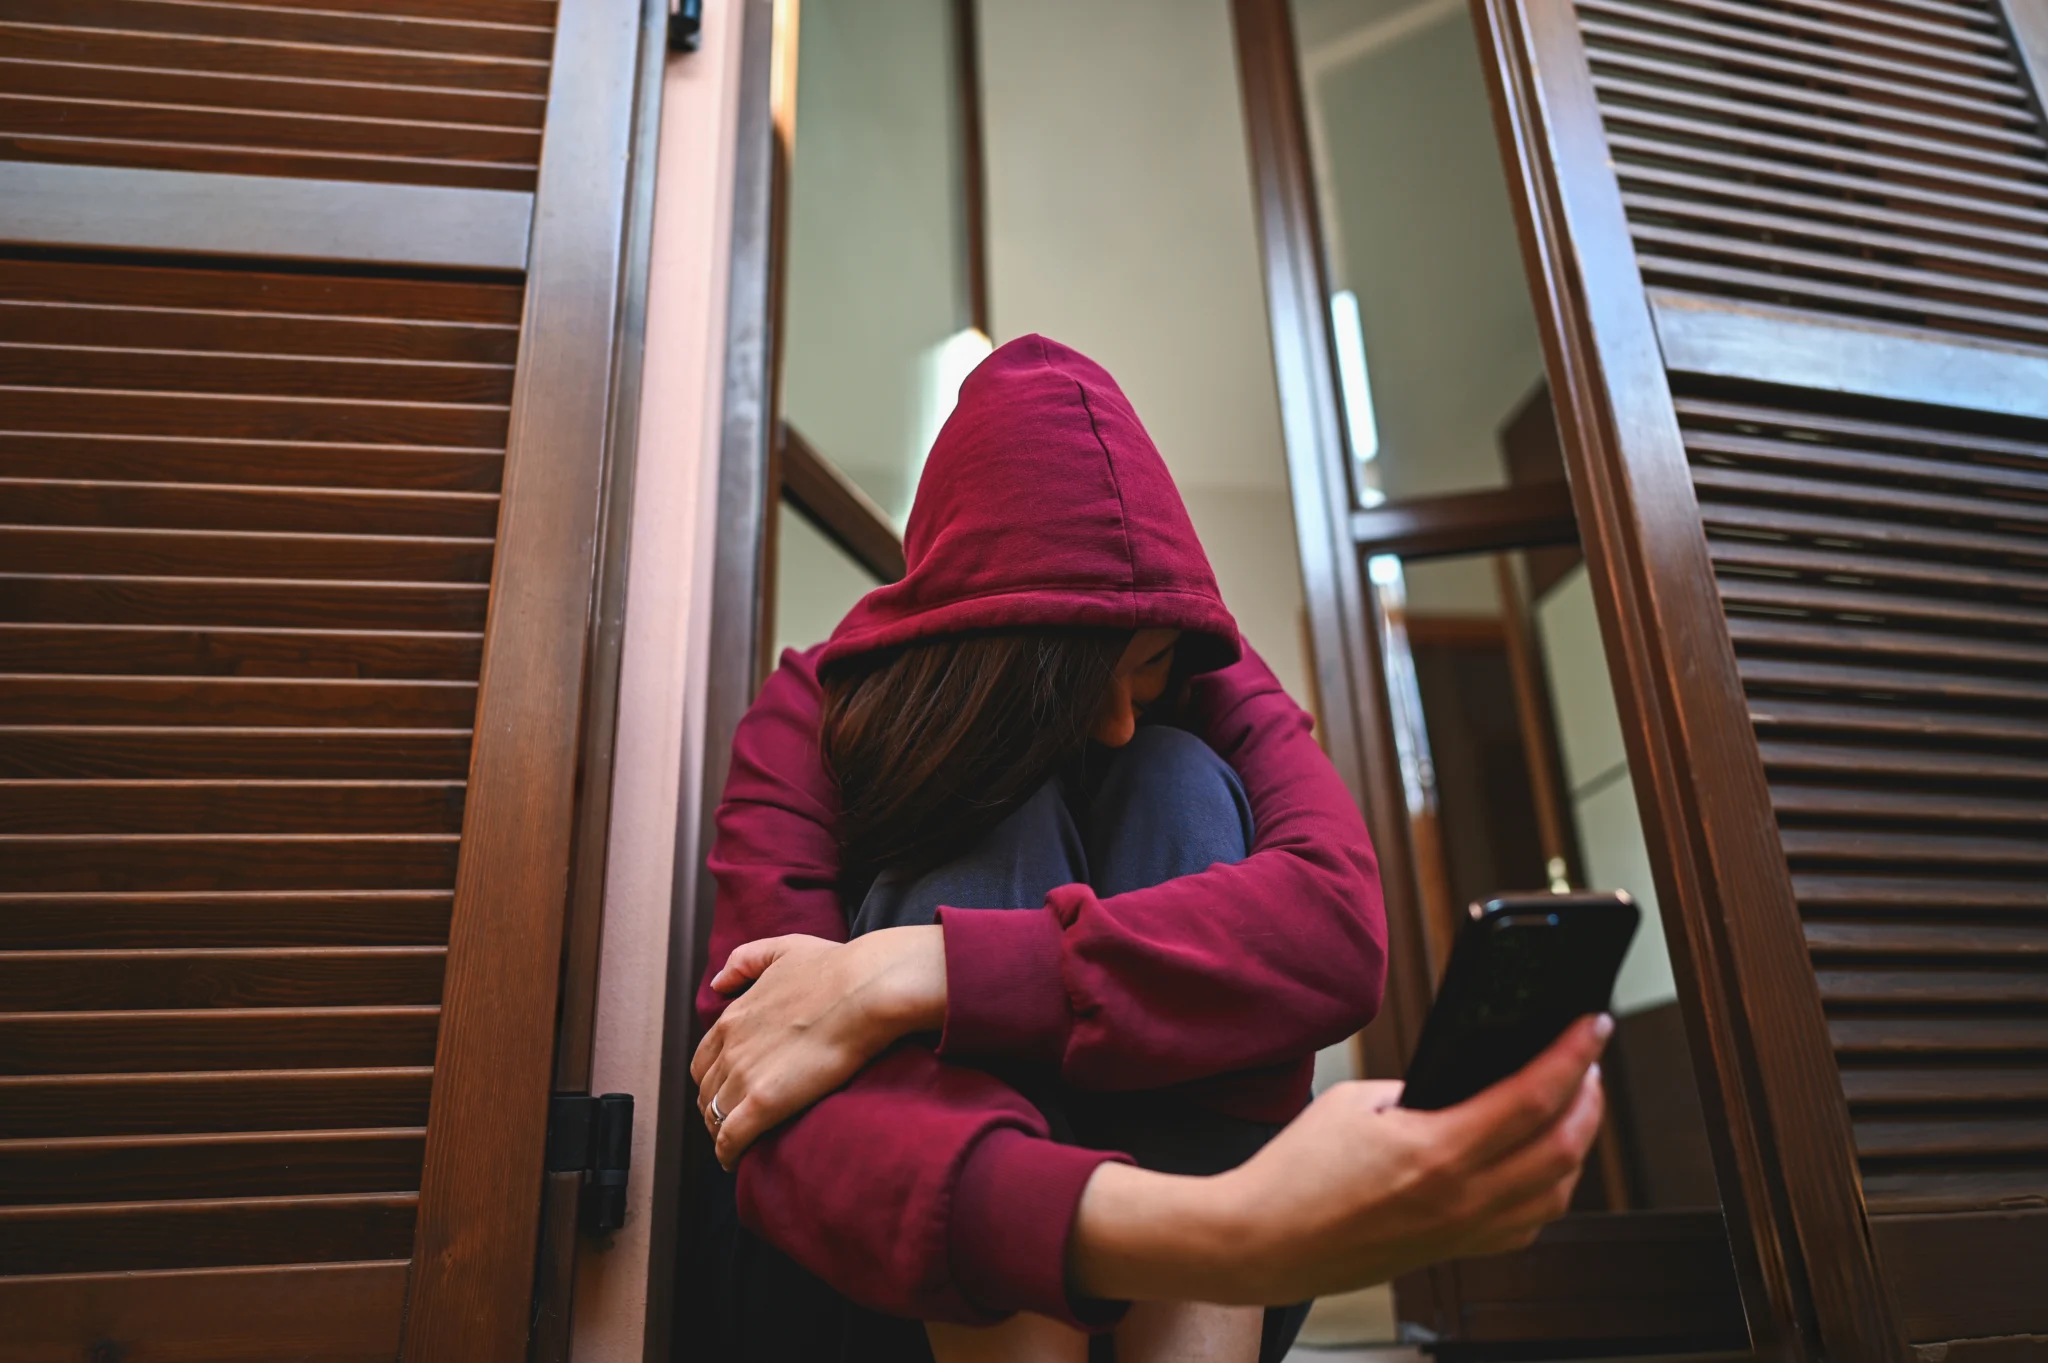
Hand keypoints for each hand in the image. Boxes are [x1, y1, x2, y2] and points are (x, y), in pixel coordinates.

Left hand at [691, 926, 947, 1166]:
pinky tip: (735, 1160)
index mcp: (733, 1017)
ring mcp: (744, 1076)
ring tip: (738, 1144)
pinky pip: (731, 1138)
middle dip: (715, 1108)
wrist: (865, 989)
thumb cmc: (836, 969)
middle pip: (707, 1091)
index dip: (713, 1080)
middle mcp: (731, 1047)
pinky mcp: (764, 1102)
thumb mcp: (784, 948)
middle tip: (732, 1121)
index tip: (727, 1090)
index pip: (704, 1060)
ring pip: (715, 1116)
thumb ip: (746, 960)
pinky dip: (728, 1153)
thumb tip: (718, 982)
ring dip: (721, 1132)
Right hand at [1070, 1014, 1611, 1303]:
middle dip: (1589, 1097)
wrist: (1264, 1241)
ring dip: (1577, 1145)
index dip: (1574, 1054)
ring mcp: (1463, 1232)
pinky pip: (1528, 1224)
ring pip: (1558, 1191)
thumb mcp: (1356, 1102)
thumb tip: (1466, 1080)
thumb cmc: (1298, 1171)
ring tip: (1572, 1106)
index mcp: (1437, 1152)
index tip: (1593, 1025)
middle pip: (1564, 1147)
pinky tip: (1539, 1164)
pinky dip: (1549, 1190)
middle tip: (1588, 1061)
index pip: (1533, 1097)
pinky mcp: (1454, 1251)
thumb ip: (1419, 1090)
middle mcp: (1462, 1199)